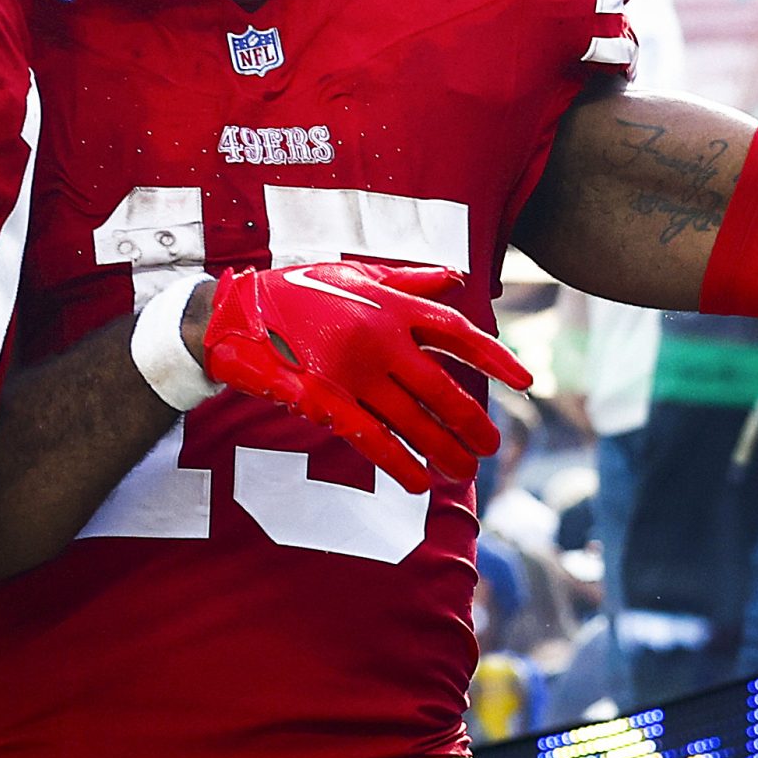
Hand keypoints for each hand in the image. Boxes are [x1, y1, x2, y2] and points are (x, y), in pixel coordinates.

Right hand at [202, 262, 532, 493]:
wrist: (231, 316)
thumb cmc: (294, 291)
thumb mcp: (352, 275)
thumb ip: (407, 280)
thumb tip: (455, 280)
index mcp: (389, 305)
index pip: (457, 333)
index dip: (495, 359)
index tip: (526, 382)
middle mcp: (378, 337)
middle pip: (442, 387)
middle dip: (471, 422)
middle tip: (491, 445)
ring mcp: (351, 372)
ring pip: (413, 420)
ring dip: (444, 449)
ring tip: (466, 470)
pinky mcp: (323, 400)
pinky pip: (371, 439)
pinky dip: (399, 463)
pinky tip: (421, 482)